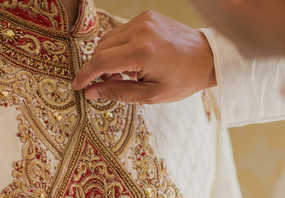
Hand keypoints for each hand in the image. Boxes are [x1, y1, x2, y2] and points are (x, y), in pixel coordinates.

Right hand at [73, 11, 215, 103]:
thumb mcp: (151, 95)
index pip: (100, 62)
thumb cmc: (182, 80)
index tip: (77, 86)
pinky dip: (120, 47)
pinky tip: (133, 60)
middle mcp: (140, 31)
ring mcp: (143, 20)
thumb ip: (118, 93)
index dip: (85, 75)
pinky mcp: (146, 16)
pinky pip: (121, 32)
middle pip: (101, 49)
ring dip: (109, 57)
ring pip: (108, 39)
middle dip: (99, 68)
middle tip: (109, 84)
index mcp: (142, 52)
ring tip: (125, 73)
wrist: (207, 58)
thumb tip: (90, 92)